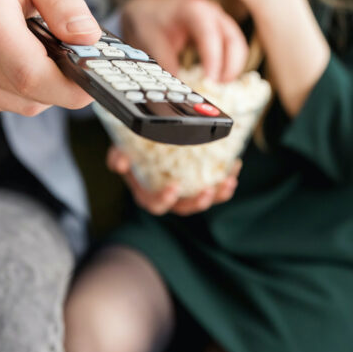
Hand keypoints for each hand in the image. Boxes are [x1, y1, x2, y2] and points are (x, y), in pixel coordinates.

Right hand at [0, 0, 101, 115]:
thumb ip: (63, 0)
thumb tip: (89, 38)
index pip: (29, 74)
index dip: (69, 87)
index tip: (94, 81)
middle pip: (26, 94)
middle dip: (61, 84)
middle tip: (74, 57)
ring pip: (16, 103)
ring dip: (39, 86)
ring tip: (39, 47)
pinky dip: (17, 87)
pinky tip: (15, 54)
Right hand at [107, 146, 241, 216]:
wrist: (145, 143)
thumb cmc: (132, 150)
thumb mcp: (120, 151)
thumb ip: (118, 156)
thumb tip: (120, 163)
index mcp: (148, 194)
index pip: (156, 205)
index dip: (165, 200)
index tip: (174, 187)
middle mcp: (169, 198)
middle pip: (185, 208)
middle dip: (198, 203)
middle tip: (208, 191)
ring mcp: (186, 192)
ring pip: (203, 200)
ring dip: (218, 194)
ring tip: (228, 181)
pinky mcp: (200, 183)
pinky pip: (216, 186)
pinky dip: (226, 178)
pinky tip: (235, 166)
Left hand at [121, 0, 247, 81]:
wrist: (151, 8)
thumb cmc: (151, 20)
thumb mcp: (152, 41)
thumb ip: (166, 63)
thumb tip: (177, 88)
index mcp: (194, 10)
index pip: (210, 35)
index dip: (213, 60)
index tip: (210, 81)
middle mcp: (212, 13)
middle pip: (233, 40)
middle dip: (230, 67)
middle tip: (217, 88)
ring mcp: (219, 21)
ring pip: (237, 46)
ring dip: (232, 68)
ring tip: (218, 87)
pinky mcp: (221, 32)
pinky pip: (233, 49)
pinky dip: (229, 65)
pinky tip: (217, 79)